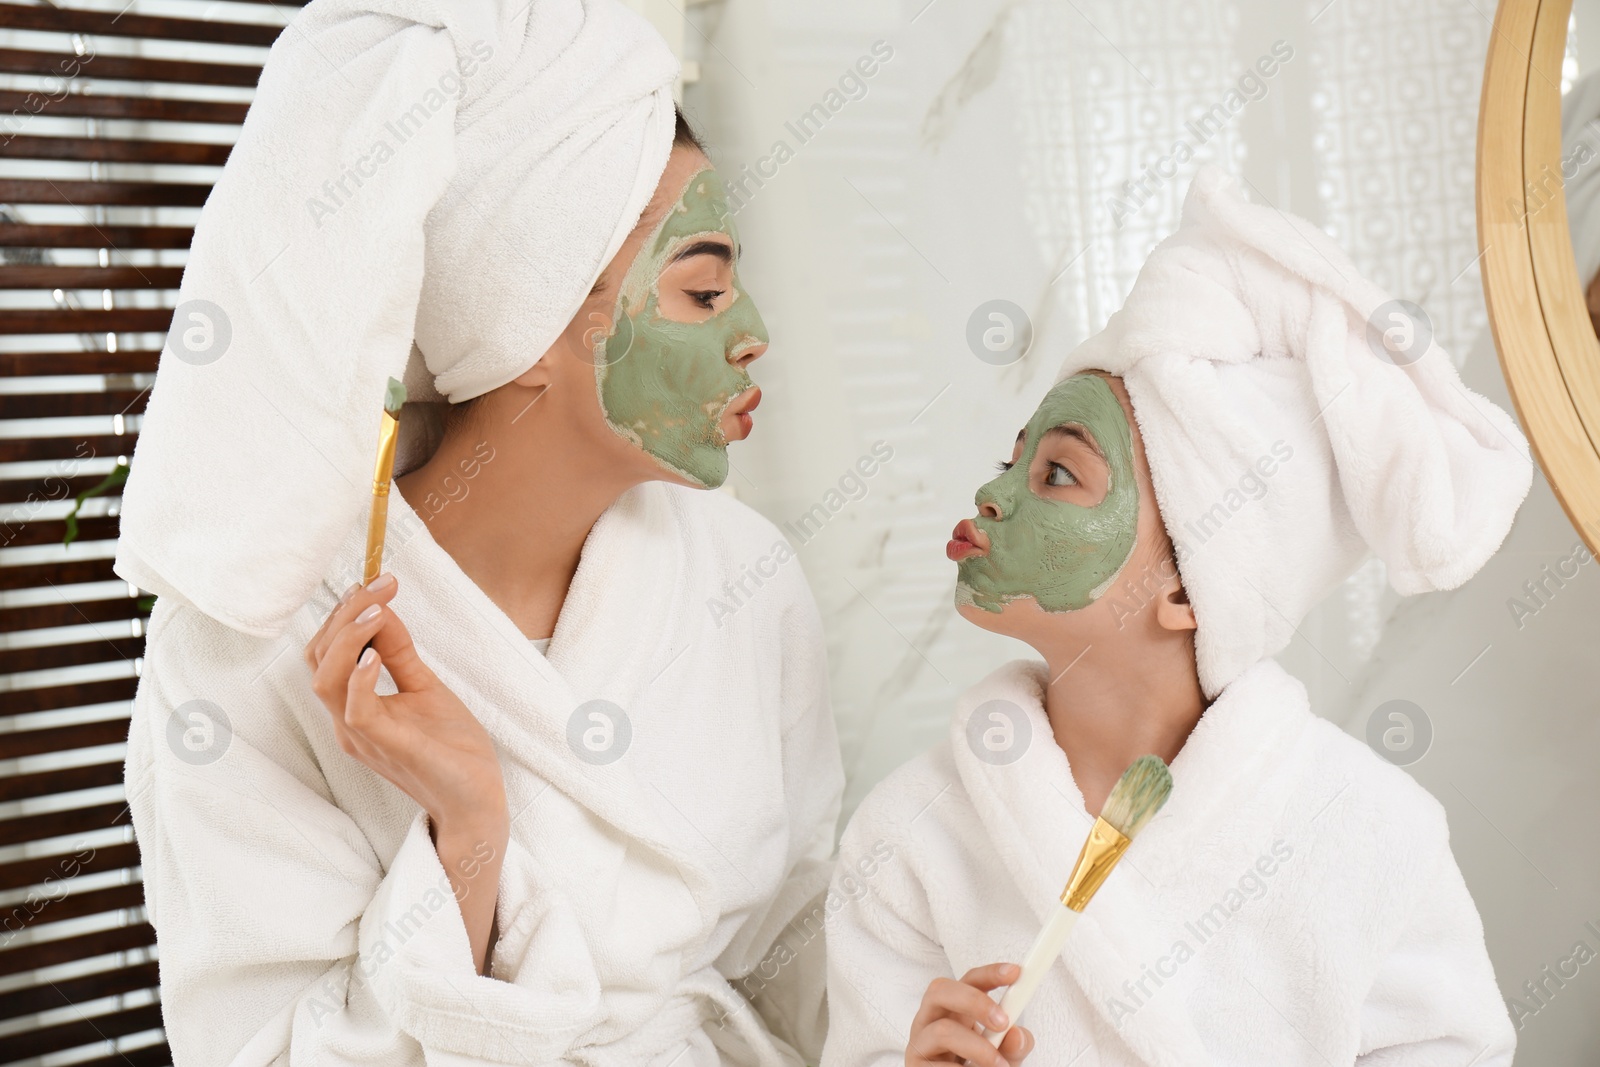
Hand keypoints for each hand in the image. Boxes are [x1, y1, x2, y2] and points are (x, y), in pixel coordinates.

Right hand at [305, 573, 507, 841]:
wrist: (477, 801)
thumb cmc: (453, 750)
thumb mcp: (426, 688)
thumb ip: (401, 654)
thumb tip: (383, 610)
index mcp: (355, 708)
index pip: (325, 653)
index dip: (344, 613)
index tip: (377, 582)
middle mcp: (349, 722)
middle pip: (318, 660)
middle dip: (344, 615)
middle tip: (380, 586)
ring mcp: (364, 737)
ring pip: (325, 682)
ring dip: (348, 638)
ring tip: (377, 610)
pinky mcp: (387, 747)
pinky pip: (357, 712)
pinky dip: (360, 680)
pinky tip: (376, 656)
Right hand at [906, 964, 1033, 1066]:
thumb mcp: (1002, 1057)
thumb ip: (1014, 1046)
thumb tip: (1017, 1035)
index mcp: (955, 1009)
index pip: (968, 980)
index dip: (990, 973)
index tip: (1015, 973)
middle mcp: (932, 1019)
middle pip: (941, 990)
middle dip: (975, 1001)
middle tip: (1003, 1022)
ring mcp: (920, 1042)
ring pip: (942, 1031)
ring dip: (977, 1048)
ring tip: (1000, 1066)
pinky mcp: (914, 1065)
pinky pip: (938, 1065)